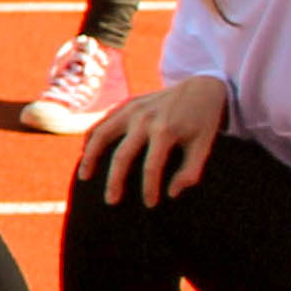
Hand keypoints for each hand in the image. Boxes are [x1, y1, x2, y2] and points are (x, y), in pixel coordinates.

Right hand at [78, 78, 224, 207]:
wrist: (201, 86)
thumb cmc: (204, 121)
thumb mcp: (205, 146)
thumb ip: (191, 171)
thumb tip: (172, 194)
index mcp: (166, 130)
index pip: (152, 167)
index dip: (149, 188)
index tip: (150, 204)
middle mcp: (144, 119)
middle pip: (122, 155)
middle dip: (115, 181)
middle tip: (110, 201)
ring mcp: (132, 109)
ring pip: (102, 135)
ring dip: (90, 157)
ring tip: (84, 177)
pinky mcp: (126, 103)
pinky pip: (103, 121)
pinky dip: (91, 137)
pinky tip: (86, 154)